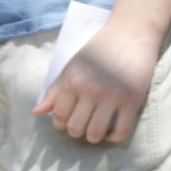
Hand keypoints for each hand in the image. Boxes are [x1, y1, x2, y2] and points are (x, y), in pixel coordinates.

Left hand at [32, 16, 159, 143]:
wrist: (132, 32)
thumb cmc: (100, 48)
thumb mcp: (73, 65)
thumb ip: (55, 89)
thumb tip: (37, 113)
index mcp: (73, 81)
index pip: (59, 116)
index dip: (61, 123)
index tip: (68, 119)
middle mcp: (91, 91)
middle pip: (76, 128)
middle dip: (76, 130)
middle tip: (83, 123)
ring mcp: (113, 96)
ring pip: (96, 133)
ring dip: (93, 136)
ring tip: (96, 128)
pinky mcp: (133, 100)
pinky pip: (121, 131)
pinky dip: (114, 137)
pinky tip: (112, 130)